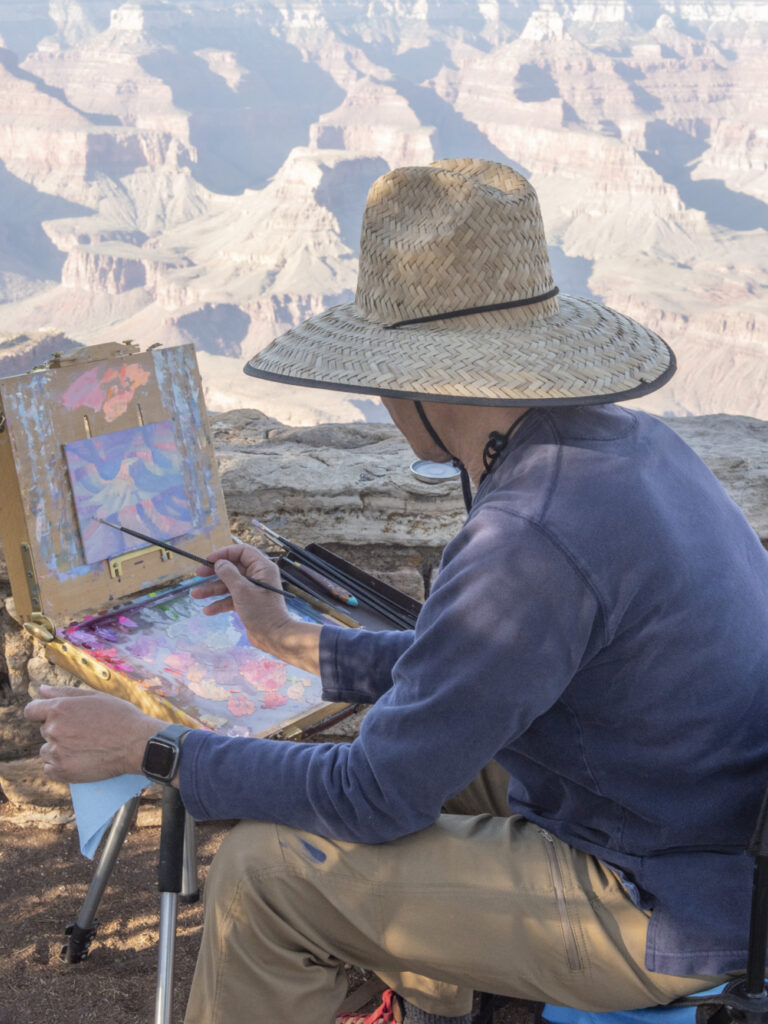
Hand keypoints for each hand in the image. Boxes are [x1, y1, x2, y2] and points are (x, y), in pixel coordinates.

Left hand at [24, 686, 164, 782]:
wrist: (136, 743)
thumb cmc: (119, 716)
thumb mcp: (95, 696)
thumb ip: (65, 692)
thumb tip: (42, 690)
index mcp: (59, 708)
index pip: (31, 711)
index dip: (42, 713)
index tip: (56, 717)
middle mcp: (53, 729)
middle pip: (44, 730)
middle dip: (59, 730)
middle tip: (84, 732)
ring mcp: (56, 752)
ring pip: (47, 750)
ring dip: (59, 748)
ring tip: (84, 747)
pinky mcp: (62, 771)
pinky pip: (49, 768)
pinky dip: (60, 765)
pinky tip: (79, 760)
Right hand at [190, 543, 321, 674]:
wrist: (274, 637)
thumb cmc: (261, 611)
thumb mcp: (241, 589)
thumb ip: (228, 573)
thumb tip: (219, 563)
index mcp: (262, 568)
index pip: (242, 551)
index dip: (224, 553)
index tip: (209, 560)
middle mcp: (258, 576)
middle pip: (233, 568)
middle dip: (214, 572)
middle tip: (198, 573)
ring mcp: (252, 590)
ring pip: (229, 585)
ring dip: (212, 589)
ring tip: (195, 595)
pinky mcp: (248, 603)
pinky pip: (231, 598)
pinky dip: (220, 603)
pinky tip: (208, 610)